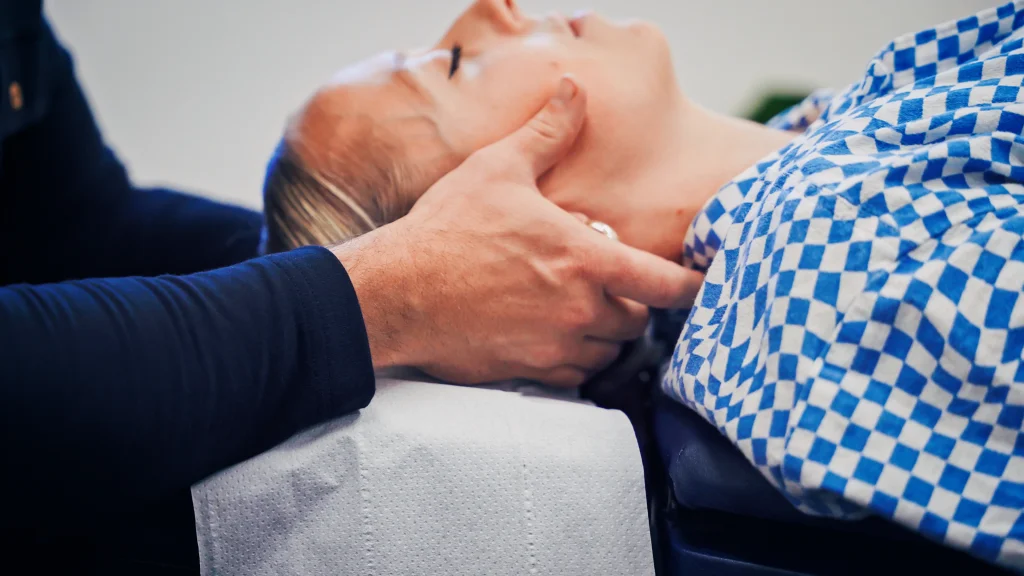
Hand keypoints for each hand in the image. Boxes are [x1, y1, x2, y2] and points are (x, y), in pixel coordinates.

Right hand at [332, 76, 703, 385]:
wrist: (397, 293)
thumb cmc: (447, 230)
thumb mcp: (499, 169)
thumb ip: (548, 133)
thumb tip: (575, 91)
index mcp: (584, 259)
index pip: (664, 284)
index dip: (692, 286)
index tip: (701, 284)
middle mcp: (579, 310)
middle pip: (638, 320)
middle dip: (632, 301)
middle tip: (608, 281)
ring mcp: (554, 347)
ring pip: (608, 351)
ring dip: (604, 332)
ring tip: (578, 305)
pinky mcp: (529, 372)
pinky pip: (574, 376)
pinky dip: (574, 357)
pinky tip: (551, 332)